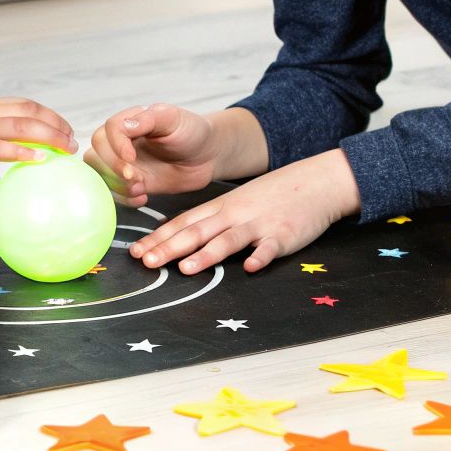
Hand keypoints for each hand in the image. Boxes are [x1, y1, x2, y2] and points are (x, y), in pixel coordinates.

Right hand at [0, 98, 76, 173]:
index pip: (24, 104)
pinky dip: (23, 151)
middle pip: (29, 112)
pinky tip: (40, 160)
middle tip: (73, 141)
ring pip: (21, 125)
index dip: (49, 114)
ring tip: (67, 149)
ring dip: (50, 136)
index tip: (65, 126)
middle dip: (57, 124)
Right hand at [84, 104, 265, 206]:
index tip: (131, 158)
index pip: (107, 131)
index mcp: (129, 122)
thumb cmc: (191, 131)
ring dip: (116, 185)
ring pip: (100, 175)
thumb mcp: (173, 118)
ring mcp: (124, 164)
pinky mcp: (132, 183)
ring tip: (140, 187)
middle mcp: (121, 143)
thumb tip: (123, 126)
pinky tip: (143, 196)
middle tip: (135, 177)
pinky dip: (125, 199)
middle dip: (113, 169)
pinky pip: (115, 193)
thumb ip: (148, 118)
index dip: (115, 146)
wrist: (207, 156)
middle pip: (95, 154)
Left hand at [130, 148, 362, 274]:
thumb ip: (212, 220)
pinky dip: (260, 257)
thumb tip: (181, 239)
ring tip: (187, 268)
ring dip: (207, 254)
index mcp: (221, 207)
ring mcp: (258, 224)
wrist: (314, 182)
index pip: (183, 222)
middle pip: (197, 232)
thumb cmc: (272, 196)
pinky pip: (270, 247)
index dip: (159, 238)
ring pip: (228, 239)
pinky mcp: (283, 234)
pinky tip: (250, 267)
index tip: (136, 252)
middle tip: (147, 262)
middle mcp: (234, 214)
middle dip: (170, 248)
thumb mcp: (237, 202)